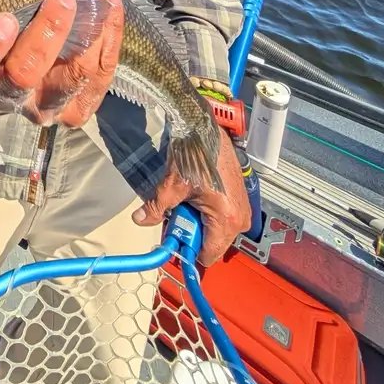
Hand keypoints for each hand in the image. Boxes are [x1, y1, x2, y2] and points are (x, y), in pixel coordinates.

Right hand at [0, 0, 123, 125]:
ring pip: (68, 80)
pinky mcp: (78, 106)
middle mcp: (6, 96)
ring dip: (87, 33)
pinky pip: (99, 78)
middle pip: (23, 76)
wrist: (30, 40)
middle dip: (45, 36)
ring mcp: (44, 105)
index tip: (4, 19)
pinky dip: (109, 38)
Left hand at [132, 126, 250, 265]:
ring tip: (187, 199)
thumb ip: (156, 208)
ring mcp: (242, 209)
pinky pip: (222, 217)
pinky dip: (207, 212)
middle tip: (177, 212)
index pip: (208, 254)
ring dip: (199, 221)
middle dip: (192, 232)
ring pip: (216, 230)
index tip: (174, 238)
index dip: (188, 249)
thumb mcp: (171, 185)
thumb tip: (141, 219)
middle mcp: (240, 218)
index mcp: (226, 219)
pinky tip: (197, 195)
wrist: (205, 128)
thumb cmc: (194, 153)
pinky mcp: (240, 199)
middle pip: (212, 242)